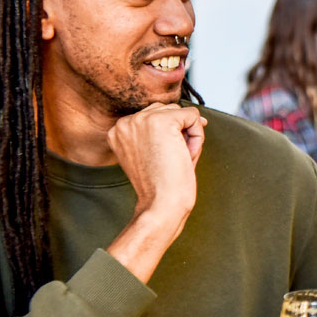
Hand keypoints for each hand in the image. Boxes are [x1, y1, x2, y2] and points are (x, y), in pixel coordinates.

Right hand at [104, 104, 206, 282]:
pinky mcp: (161, 121)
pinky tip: (186, 155)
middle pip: (167, 111)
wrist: (161, 205)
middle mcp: (125, 122)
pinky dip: (198, 137)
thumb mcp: (154, 154)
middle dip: (179, 134)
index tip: (166, 159)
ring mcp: (142, 120)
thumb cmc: (161, 187)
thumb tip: (195, 116)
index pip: (153, 117)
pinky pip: (193, 116)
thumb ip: (162, 133)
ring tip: (178, 159)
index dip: (169, 136)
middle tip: (173, 162)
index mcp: (118, 131)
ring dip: (188, 136)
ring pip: (181, 113)